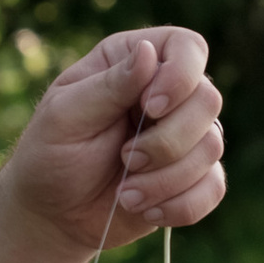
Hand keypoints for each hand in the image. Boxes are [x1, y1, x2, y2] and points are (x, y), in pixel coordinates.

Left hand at [0, 27, 226, 262]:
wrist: (53, 214)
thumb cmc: (50, 155)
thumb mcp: (66, 115)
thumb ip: (109, 84)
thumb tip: (148, 52)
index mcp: (135, 62)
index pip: (188, 48)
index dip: (180, 76)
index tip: (148, 107)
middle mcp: (168, 94)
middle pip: (208, 101)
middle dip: (168, 141)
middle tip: (125, 160)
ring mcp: (185, 137)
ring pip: (212, 147)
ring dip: (166, 179)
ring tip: (125, 194)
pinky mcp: (192, 178)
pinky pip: (213, 188)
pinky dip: (180, 206)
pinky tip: (145, 210)